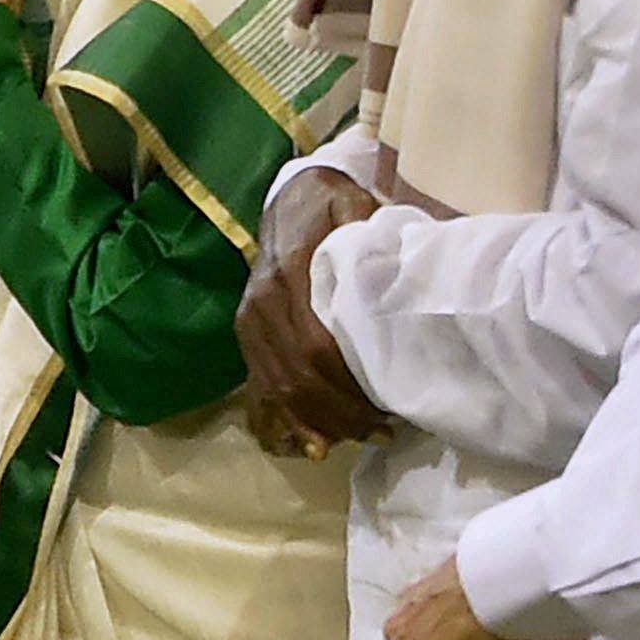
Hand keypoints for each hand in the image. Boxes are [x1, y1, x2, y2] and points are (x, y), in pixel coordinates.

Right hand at [236, 165, 391, 455]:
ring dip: (319, 420)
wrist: (289, 197)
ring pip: (279, 387)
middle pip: (297, 377)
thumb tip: (392, 273)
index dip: (349, 385)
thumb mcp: (354, 206)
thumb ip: (369, 234)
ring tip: (362, 436)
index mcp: (288, 276)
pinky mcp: (247, 333)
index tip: (387, 408)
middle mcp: (261, 304)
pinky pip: (263, 385)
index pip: (315, 347)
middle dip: (340, 413)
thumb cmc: (331, 205)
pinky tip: (316, 443)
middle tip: (382, 432)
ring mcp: (249, 321)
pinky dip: (289, 418)